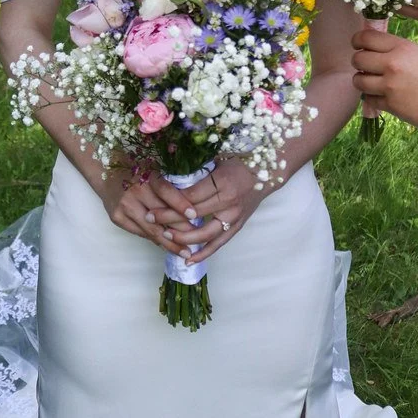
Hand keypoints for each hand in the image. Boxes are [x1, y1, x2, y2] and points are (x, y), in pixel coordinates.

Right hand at [97, 170, 196, 257]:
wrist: (105, 171)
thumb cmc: (135, 168)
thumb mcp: (153, 168)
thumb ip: (168, 183)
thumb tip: (190, 206)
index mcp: (145, 175)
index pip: (165, 191)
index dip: (180, 204)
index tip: (194, 215)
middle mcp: (134, 192)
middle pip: (160, 215)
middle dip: (180, 230)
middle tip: (196, 240)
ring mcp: (124, 207)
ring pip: (150, 230)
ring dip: (169, 242)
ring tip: (184, 252)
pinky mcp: (117, 218)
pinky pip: (140, 233)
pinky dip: (154, 240)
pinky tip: (166, 246)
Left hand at [150, 158, 267, 264]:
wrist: (267, 172)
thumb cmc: (238, 160)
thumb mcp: (217, 158)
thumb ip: (196, 168)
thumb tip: (169, 175)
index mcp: (222, 182)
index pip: (190, 196)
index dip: (170, 202)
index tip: (153, 203)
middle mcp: (228, 202)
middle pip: (193, 215)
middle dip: (169, 219)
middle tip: (150, 218)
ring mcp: (234, 217)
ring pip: (205, 234)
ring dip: (183, 238)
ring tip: (164, 236)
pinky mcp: (237, 226)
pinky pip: (219, 243)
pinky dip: (204, 253)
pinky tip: (188, 259)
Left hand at [351, 27, 417, 131]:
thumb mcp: (417, 52)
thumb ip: (393, 49)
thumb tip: (368, 48)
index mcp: (400, 46)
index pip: (365, 38)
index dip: (357, 42)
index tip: (359, 47)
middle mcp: (392, 63)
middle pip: (357, 59)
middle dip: (360, 64)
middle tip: (368, 69)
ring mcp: (390, 85)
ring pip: (358, 81)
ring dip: (363, 82)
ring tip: (374, 84)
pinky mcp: (391, 105)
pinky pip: (369, 99)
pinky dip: (374, 99)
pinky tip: (385, 97)